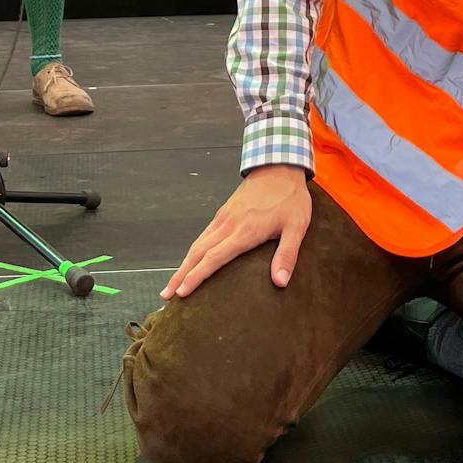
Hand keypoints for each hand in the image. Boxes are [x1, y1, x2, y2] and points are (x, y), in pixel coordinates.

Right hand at [162, 166, 311, 300]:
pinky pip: (203, 234)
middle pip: (198, 253)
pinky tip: (190, 260)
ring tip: (173, 284)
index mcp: (244, 231)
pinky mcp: (224, 212)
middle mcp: (228, 225)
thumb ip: (287, 255)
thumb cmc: (290, 198)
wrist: (279, 167)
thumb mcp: (296, 226)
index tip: (182, 292)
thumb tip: (280, 282)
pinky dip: (192, 251)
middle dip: (180, 275)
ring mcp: (223, 218)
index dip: (196, 276)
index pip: (214, 258)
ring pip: (197, 244)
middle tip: (166, 296)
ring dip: (183, 264)